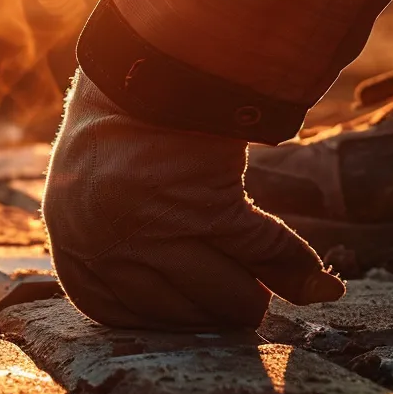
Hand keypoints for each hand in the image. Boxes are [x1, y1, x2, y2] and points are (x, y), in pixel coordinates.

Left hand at [42, 72, 345, 330]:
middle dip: (216, 313)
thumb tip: (200, 297)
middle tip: (241, 305)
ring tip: (263, 295)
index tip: (195, 321)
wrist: (141, 70)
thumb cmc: (118, 140)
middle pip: (181, 314)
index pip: (120, 317)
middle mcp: (110, 246)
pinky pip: (265, 251)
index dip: (166, 322)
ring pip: (226, 293)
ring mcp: (157, 228)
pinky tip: (319, 281)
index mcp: (74, 250)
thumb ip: (134, 261)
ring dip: (252, 298)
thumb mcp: (104, 202)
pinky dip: (298, 266)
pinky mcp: (207, 204)